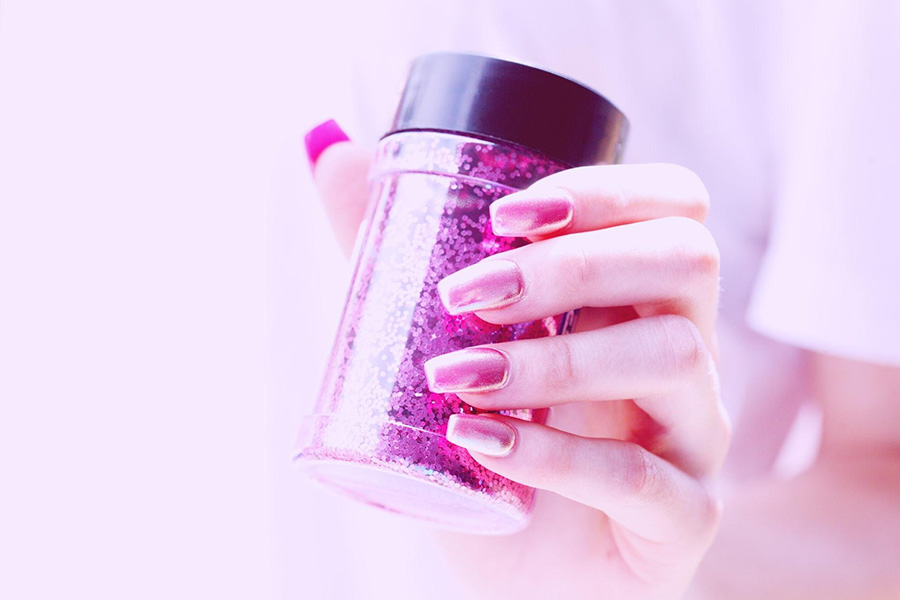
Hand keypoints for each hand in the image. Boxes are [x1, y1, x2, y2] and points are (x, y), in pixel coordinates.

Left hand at [310, 130, 728, 598]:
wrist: (516, 570)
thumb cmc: (489, 446)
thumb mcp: (444, 338)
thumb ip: (395, 250)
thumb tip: (325, 149)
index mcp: (636, 301)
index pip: (672, 208)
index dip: (605, 191)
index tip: (504, 216)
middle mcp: (682, 355)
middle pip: (684, 263)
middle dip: (573, 264)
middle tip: (469, 297)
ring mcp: (692, 437)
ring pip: (674, 357)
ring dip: (553, 360)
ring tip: (459, 378)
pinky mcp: (681, 519)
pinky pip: (644, 478)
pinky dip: (555, 456)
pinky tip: (481, 444)